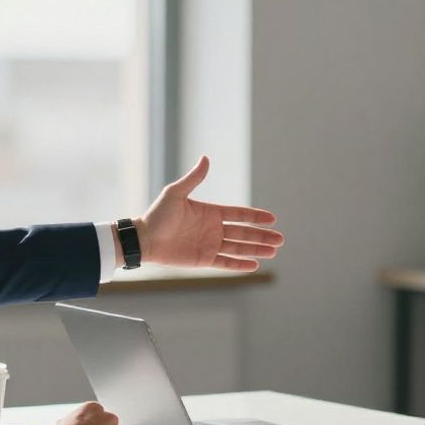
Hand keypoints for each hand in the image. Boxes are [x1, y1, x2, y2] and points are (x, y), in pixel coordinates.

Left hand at [134, 156, 283, 271]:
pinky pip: (226, 263)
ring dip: (256, 250)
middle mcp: (213, 229)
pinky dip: (240, 265)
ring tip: (273, 252)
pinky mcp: (204, 260)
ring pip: (239, 248)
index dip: (256, 217)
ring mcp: (209, 245)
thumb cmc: (157, 215)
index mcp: (210, 212)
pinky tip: (254, 266)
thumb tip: (205, 158)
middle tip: (280, 239)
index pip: (239, 214)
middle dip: (262, 236)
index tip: (272, 218)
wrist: (144, 239)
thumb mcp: (175, 193)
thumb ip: (193, 179)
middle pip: (244, 233)